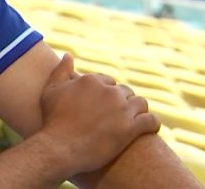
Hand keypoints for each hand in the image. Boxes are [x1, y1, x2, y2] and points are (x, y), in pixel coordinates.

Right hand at [38, 54, 159, 175]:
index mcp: (93, 80)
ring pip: (141, 103)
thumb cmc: (53, 121)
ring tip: (136, 120)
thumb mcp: (51, 91)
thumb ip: (60, 71)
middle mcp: (110, 91)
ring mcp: (122, 109)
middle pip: (125, 92)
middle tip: (119, 116)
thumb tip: (68, 55)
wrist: (59, 148)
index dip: (107, 93)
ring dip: (139, 110)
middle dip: (123, 102)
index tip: (105, 106)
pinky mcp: (131, 128)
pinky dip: (153, 124)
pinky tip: (152, 128)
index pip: (109, 82)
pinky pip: (151, 121)